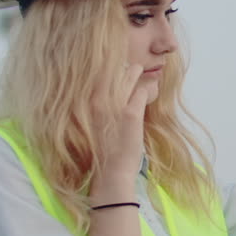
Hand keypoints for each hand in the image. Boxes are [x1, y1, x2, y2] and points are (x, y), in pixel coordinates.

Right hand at [91, 63, 150, 198]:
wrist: (110, 172)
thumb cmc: (101, 150)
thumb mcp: (91, 123)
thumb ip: (96, 105)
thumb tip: (102, 90)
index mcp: (86, 102)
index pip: (97, 73)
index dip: (106, 66)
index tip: (112, 63)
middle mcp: (97, 100)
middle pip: (112, 70)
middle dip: (122, 67)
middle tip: (130, 66)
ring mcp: (115, 106)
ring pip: (128, 76)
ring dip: (135, 73)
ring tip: (139, 71)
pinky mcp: (131, 113)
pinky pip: (141, 91)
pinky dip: (147, 88)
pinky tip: (149, 89)